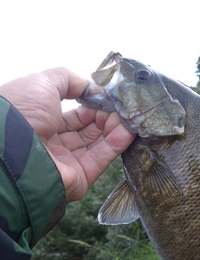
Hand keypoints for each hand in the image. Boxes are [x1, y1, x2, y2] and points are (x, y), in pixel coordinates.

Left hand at [0, 68, 135, 202]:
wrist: (12, 148)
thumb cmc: (21, 112)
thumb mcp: (42, 83)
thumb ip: (68, 80)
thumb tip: (90, 86)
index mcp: (41, 124)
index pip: (74, 117)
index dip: (92, 107)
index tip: (107, 98)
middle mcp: (53, 145)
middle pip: (88, 131)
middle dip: (106, 117)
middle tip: (120, 108)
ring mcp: (66, 164)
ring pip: (97, 145)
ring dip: (115, 129)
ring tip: (128, 117)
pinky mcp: (79, 179)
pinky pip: (101, 160)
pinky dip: (116, 145)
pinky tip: (128, 131)